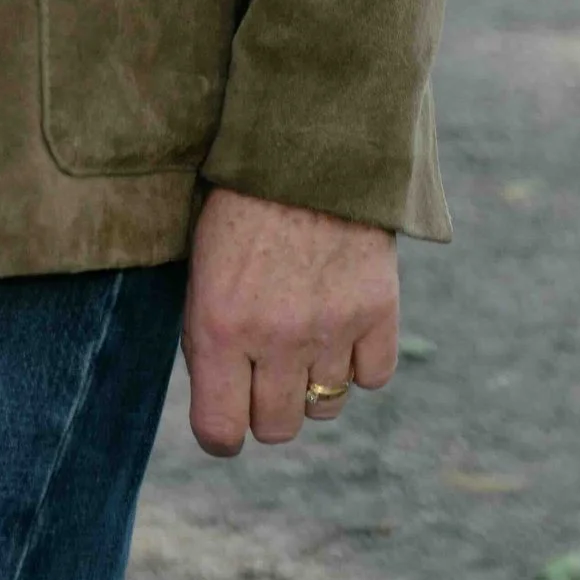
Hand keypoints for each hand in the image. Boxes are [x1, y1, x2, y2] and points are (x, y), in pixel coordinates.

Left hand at [182, 185, 396, 456]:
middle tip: (264, 363)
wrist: (304, 147)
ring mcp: (331, 328)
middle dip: (266, 404)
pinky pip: (372, 378)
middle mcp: (275, 337)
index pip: (219, 432)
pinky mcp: (377, 312)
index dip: (219, 430)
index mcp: (219, 327)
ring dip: (313, 381)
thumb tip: (222, 407)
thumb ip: (209, 341)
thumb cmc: (239, 208)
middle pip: (277, 427)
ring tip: (304, 332)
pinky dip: (359, 360)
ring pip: (325, 408)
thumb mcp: (202, 271)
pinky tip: (342, 323)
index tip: (224, 415)